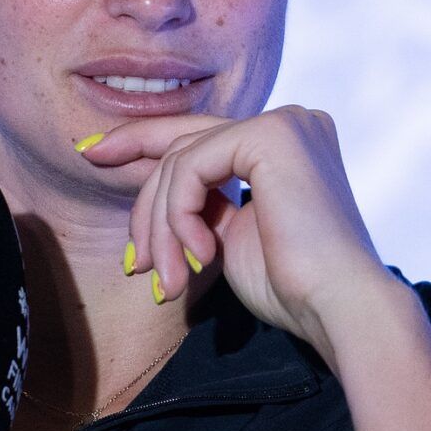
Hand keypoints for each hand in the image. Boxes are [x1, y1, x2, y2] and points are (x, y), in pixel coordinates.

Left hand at [77, 106, 400, 360]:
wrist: (339, 309)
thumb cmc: (293, 288)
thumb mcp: (232, 234)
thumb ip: (203, 202)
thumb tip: (152, 198)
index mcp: (287, 141)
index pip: (200, 134)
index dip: (140, 140)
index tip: (91, 152)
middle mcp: (290, 121)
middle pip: (184, 144)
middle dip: (144, 202)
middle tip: (133, 264)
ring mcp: (284, 123)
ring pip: (181, 161)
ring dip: (161, 228)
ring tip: (167, 281)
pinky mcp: (272, 135)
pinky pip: (190, 168)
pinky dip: (178, 217)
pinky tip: (197, 259)